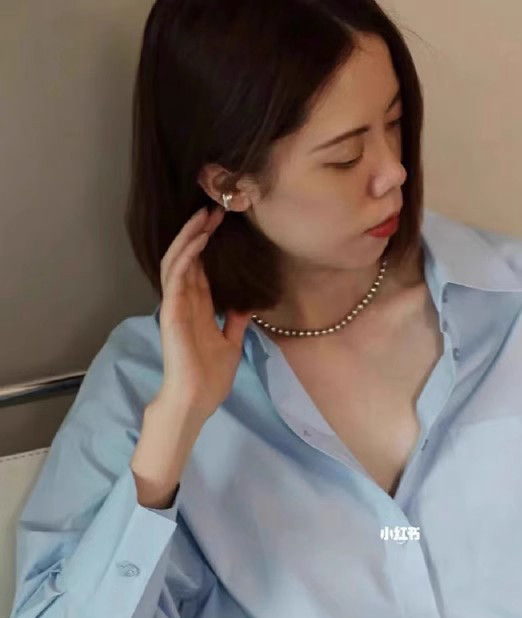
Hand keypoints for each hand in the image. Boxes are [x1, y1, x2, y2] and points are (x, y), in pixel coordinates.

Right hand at [157, 205, 252, 419]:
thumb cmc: (210, 378)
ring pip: (178, 259)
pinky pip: (176, 275)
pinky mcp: (171, 310)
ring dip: (191, 235)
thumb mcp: (231, 344)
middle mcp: (184, 302)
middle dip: (200, 232)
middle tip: (216, 209)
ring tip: (206, 214)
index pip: (201, 268)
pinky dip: (187, 254)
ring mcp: (175, 304)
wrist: (196, 399)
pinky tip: (200, 237)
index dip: (209, 246)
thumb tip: (246, 304)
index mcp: (198, 308)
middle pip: (189, 257)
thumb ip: (234, 322)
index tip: (224, 224)